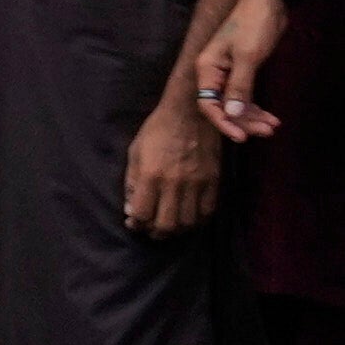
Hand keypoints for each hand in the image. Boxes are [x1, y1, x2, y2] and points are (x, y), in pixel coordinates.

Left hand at [119, 90, 224, 239]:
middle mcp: (174, 182)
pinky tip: (188, 217)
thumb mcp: (136, 151)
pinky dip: (197, 221)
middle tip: (151, 229)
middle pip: (166, 225)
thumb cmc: (158, 130)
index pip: (143, 214)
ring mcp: (197, 183)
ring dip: (176, 230)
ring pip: (188, 223)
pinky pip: (207, 212)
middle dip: (155, 233)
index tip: (134, 223)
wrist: (190, 111)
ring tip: (169, 225)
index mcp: (151, 174)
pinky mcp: (213, 180)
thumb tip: (131, 209)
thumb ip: (132, 181)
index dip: (136, 224)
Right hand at [182, 0, 288, 145]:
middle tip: (267, 132)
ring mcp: (229, 73)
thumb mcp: (247, 56)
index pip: (208, 104)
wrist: (269, 1)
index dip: (224, 122)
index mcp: (208, 68)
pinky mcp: (244, 71)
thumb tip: (231, 115)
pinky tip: (272, 117)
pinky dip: (257, 108)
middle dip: (244, 121)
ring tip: (273, 127)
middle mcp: (215, 74)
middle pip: (224, 107)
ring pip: (236, 104)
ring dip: (253, 117)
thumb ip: (239, 86)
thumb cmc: (254, 25)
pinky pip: (246, 96)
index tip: (242, 137)